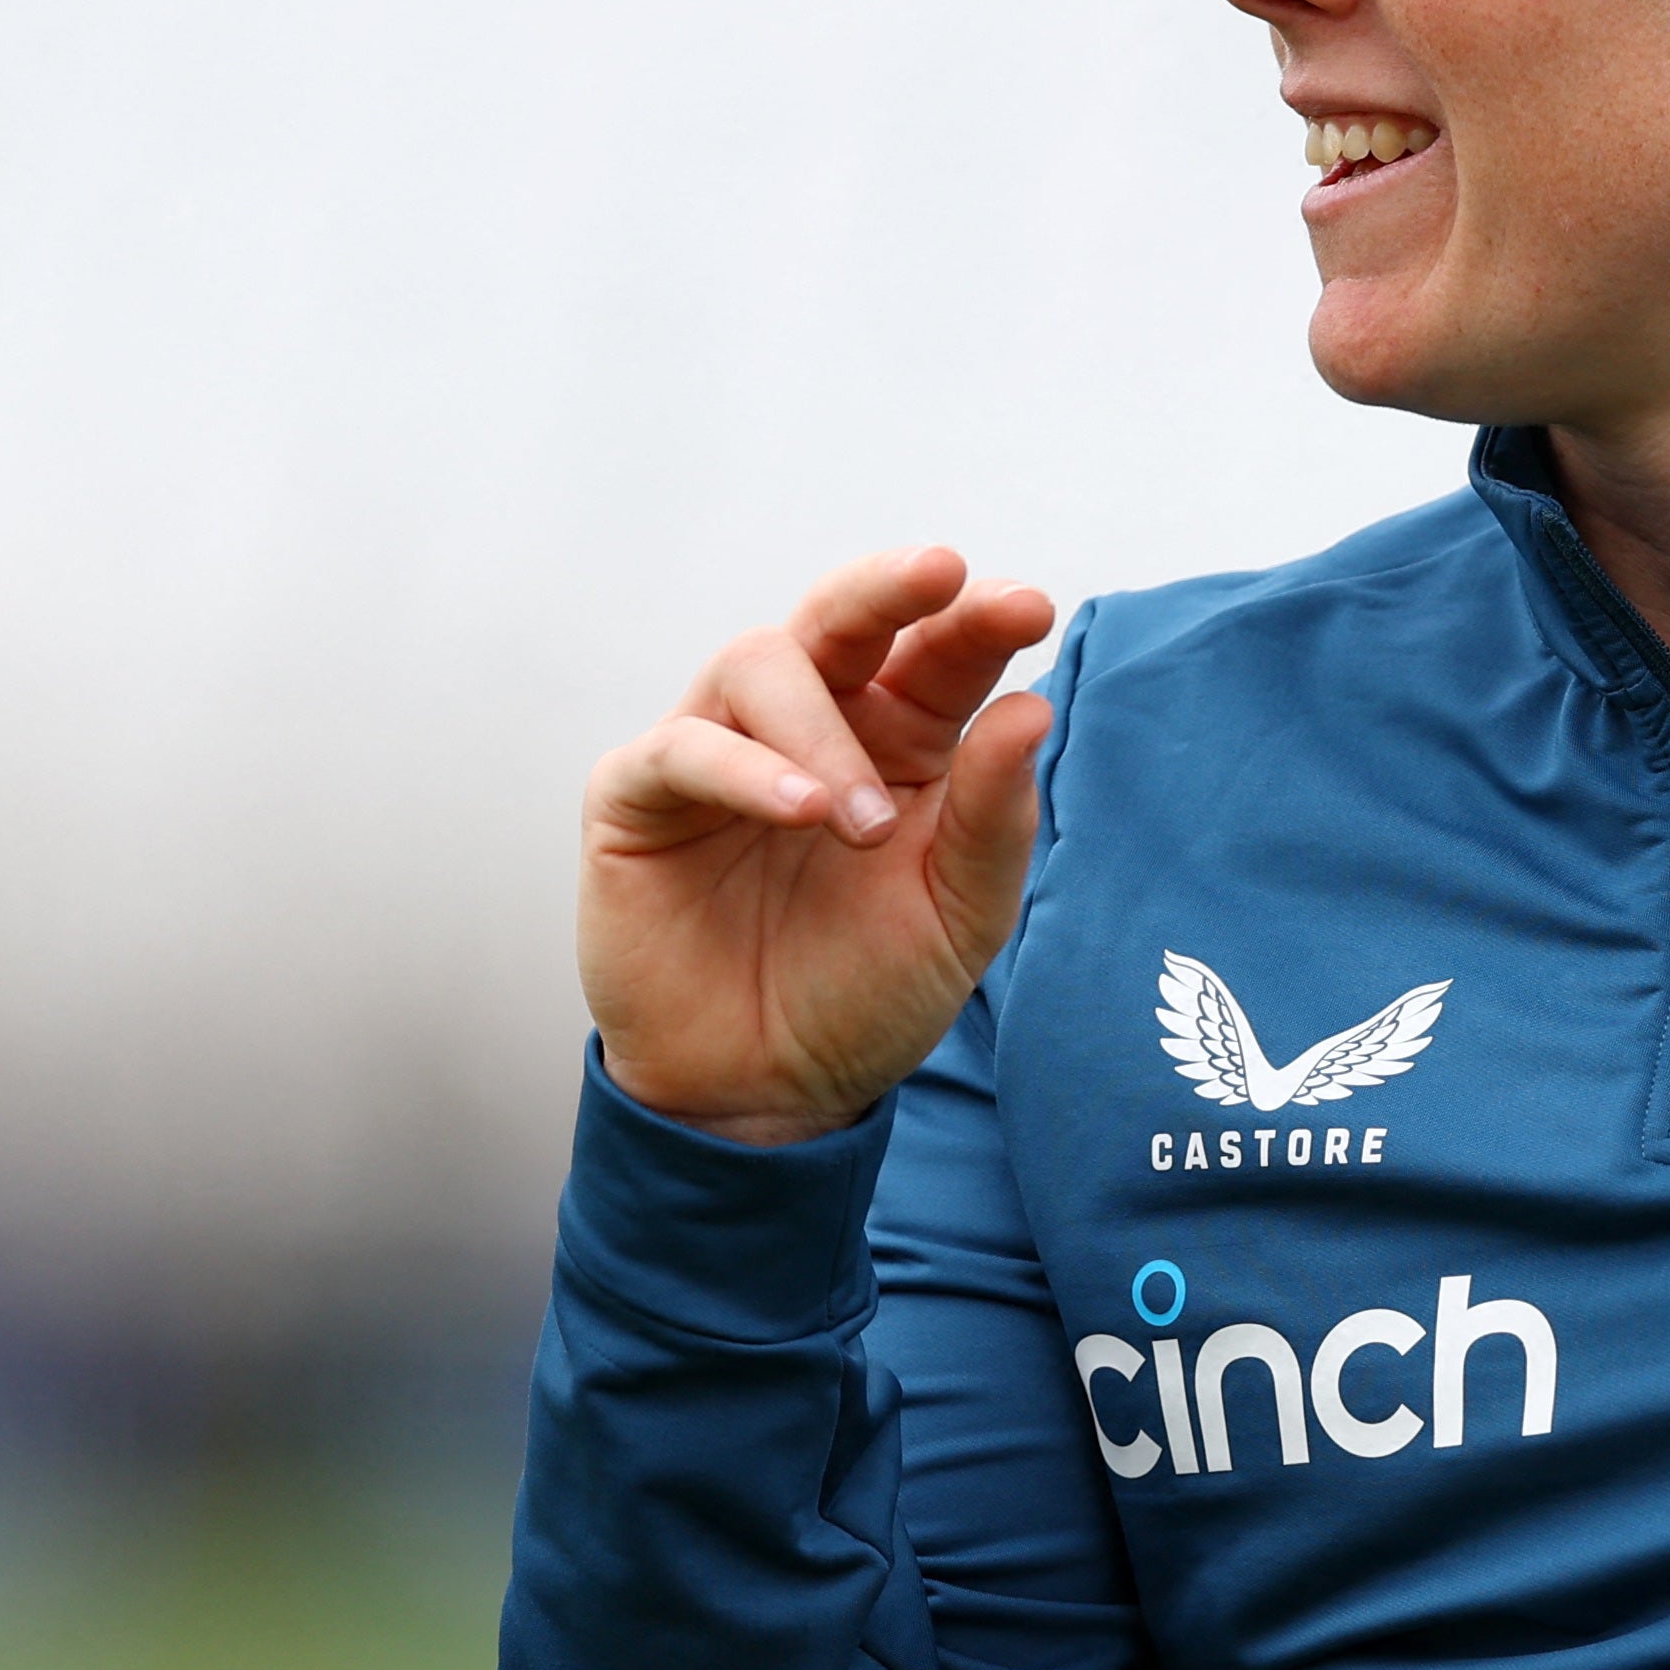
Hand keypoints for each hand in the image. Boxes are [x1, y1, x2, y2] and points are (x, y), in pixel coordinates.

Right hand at [578, 548, 1057, 1142]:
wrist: (768, 1096)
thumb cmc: (866, 993)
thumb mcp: (959, 918)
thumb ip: (993, 820)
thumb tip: (1030, 707)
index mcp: (899, 741)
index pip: (937, 654)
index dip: (976, 620)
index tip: (1027, 606)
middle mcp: (811, 728)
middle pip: (840, 619)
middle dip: (888, 587)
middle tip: (940, 573)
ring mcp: (720, 752)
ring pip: (758, 664)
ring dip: (821, 732)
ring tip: (861, 825)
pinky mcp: (639, 798)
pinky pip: (681, 748)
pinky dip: (743, 769)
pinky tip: (799, 813)